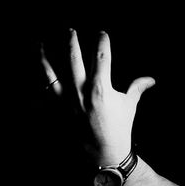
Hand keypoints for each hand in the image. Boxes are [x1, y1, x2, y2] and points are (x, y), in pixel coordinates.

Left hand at [41, 30, 154, 165]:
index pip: (102, 56)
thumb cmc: (119, 129)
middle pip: (73, 58)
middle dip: (71, 41)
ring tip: (40, 45)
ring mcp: (65, 102)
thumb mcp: (129, 106)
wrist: (103, 154)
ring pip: (50, 74)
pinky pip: (42, 94)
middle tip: (70, 31)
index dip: (102, 41)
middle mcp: (80, 92)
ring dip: (44, 57)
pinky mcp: (56, 112)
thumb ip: (137, 88)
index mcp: (100, 88)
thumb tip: (151, 79)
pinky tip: (33, 75)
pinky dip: (37, 84)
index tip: (101, 33)